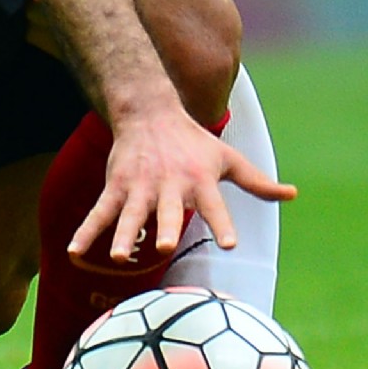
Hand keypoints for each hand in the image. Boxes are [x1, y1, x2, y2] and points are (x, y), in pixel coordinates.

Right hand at [68, 106, 295, 266]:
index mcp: (200, 182)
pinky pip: (100, 213)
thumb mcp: (228, 159)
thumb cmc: (194, 143)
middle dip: (166, 228)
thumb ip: (258, 182)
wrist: (150, 112)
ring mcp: (140, 186)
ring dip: (123, 235)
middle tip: (165, 246)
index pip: (215, 205)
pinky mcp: (116, 186)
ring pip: (130, 215)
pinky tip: (75, 252)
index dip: (222, 224)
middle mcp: (170, 185)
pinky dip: (86, 232)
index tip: (230, 244)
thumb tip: (292, 195)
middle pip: (168, 211)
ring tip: (118, 256)